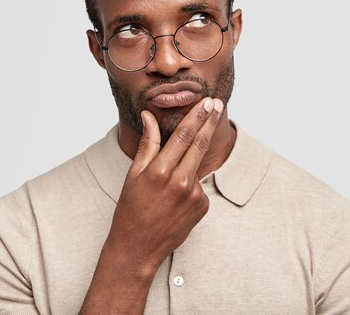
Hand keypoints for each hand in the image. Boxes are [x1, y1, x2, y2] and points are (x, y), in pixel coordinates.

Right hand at [80, 97, 222, 313]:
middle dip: (209, 122)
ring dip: (191, 161)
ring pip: (197, 166)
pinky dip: (189, 184)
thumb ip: (147, 143)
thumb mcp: (134, 174)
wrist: (138, 247)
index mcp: (160, 171)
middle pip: (200, 143)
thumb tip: (149, 115)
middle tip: (218, 104)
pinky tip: (175, 199)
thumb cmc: (131, 209)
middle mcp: (180, 182)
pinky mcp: (203, 206)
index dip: (198, 116)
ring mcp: (194, 195)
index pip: (184, 135)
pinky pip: (199, 185)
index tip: (207, 102)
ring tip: (170, 180)